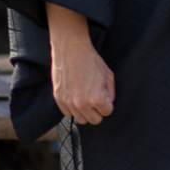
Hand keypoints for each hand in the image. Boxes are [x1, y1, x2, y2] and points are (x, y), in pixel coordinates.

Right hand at [46, 2, 114, 124]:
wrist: (71, 49)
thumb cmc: (91, 60)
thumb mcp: (108, 74)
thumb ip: (111, 92)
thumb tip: (108, 102)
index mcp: (96, 98)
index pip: (107, 112)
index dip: (108, 103)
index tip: (104, 95)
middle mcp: (81, 104)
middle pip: (94, 120)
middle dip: (98, 111)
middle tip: (96, 99)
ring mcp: (68, 102)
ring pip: (80, 120)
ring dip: (85, 112)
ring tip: (86, 98)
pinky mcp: (58, 99)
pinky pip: (68, 113)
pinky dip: (73, 108)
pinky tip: (76, 96)